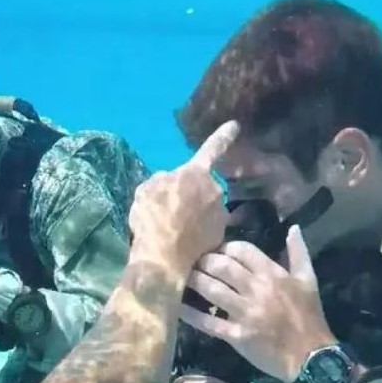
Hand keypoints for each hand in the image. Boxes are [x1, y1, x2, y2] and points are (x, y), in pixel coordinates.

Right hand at [128, 120, 239, 271]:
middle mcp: (214, 191)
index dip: (223, 136)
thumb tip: (170, 182)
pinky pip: (207, 230)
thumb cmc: (152, 218)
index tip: (235, 125)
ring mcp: (220, 215)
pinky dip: (198, 234)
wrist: (163, 257)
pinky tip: (183, 243)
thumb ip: (162, 180)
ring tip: (174, 230)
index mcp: (195, 173)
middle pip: (202, 187)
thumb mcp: (146, 190)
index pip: (211, 149)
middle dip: (191, 195)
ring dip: (194, 216)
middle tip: (171, 210)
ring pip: (205, 210)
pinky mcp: (220, 237)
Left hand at [180, 225, 336, 382]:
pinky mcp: (236, 335)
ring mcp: (244, 313)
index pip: (242, 250)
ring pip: (212, 290)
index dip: (224, 247)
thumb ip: (298, 253)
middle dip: (203, 261)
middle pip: (221, 266)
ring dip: (194, 280)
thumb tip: (293, 228)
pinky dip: (191, 314)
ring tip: (182, 276)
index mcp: (273, 274)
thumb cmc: (309, 317)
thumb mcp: (309, 280)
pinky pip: (208, 322)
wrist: (310, 356)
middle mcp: (256, 289)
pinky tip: (177, 306)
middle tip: (193, 261)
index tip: (216, 250)